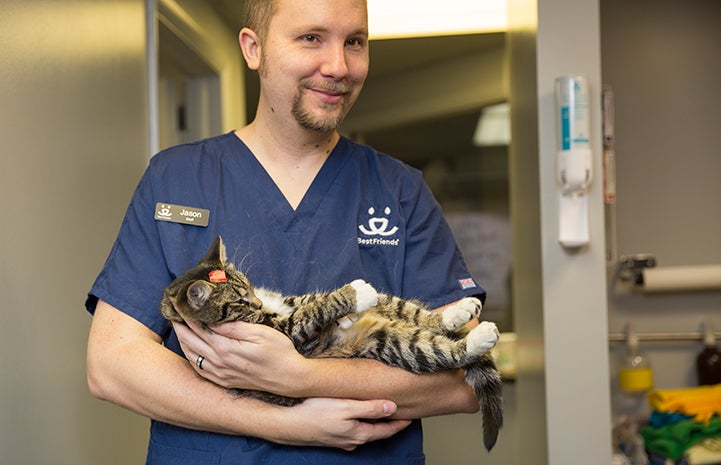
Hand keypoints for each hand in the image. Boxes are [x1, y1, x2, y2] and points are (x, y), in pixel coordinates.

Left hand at [173, 320, 308, 395]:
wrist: (290, 379)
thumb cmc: (280, 352)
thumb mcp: (260, 333)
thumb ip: (233, 327)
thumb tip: (211, 320)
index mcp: (226, 349)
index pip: (198, 329)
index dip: (186, 316)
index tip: (177, 305)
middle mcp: (219, 363)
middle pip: (190, 342)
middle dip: (179, 326)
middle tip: (171, 313)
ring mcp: (221, 374)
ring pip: (192, 357)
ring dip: (182, 341)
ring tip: (178, 328)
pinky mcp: (225, 381)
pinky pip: (200, 370)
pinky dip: (191, 358)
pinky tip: (191, 352)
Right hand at [267, 397, 411, 449]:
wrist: (289, 425)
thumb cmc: (316, 413)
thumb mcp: (346, 406)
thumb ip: (370, 408)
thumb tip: (393, 407)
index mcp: (360, 434)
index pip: (386, 430)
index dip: (399, 423)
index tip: (411, 417)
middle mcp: (352, 441)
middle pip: (376, 432)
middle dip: (389, 424)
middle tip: (400, 414)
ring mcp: (341, 441)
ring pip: (364, 432)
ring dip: (374, 423)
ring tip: (382, 413)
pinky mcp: (332, 437)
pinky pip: (352, 431)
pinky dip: (360, 424)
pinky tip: (357, 417)